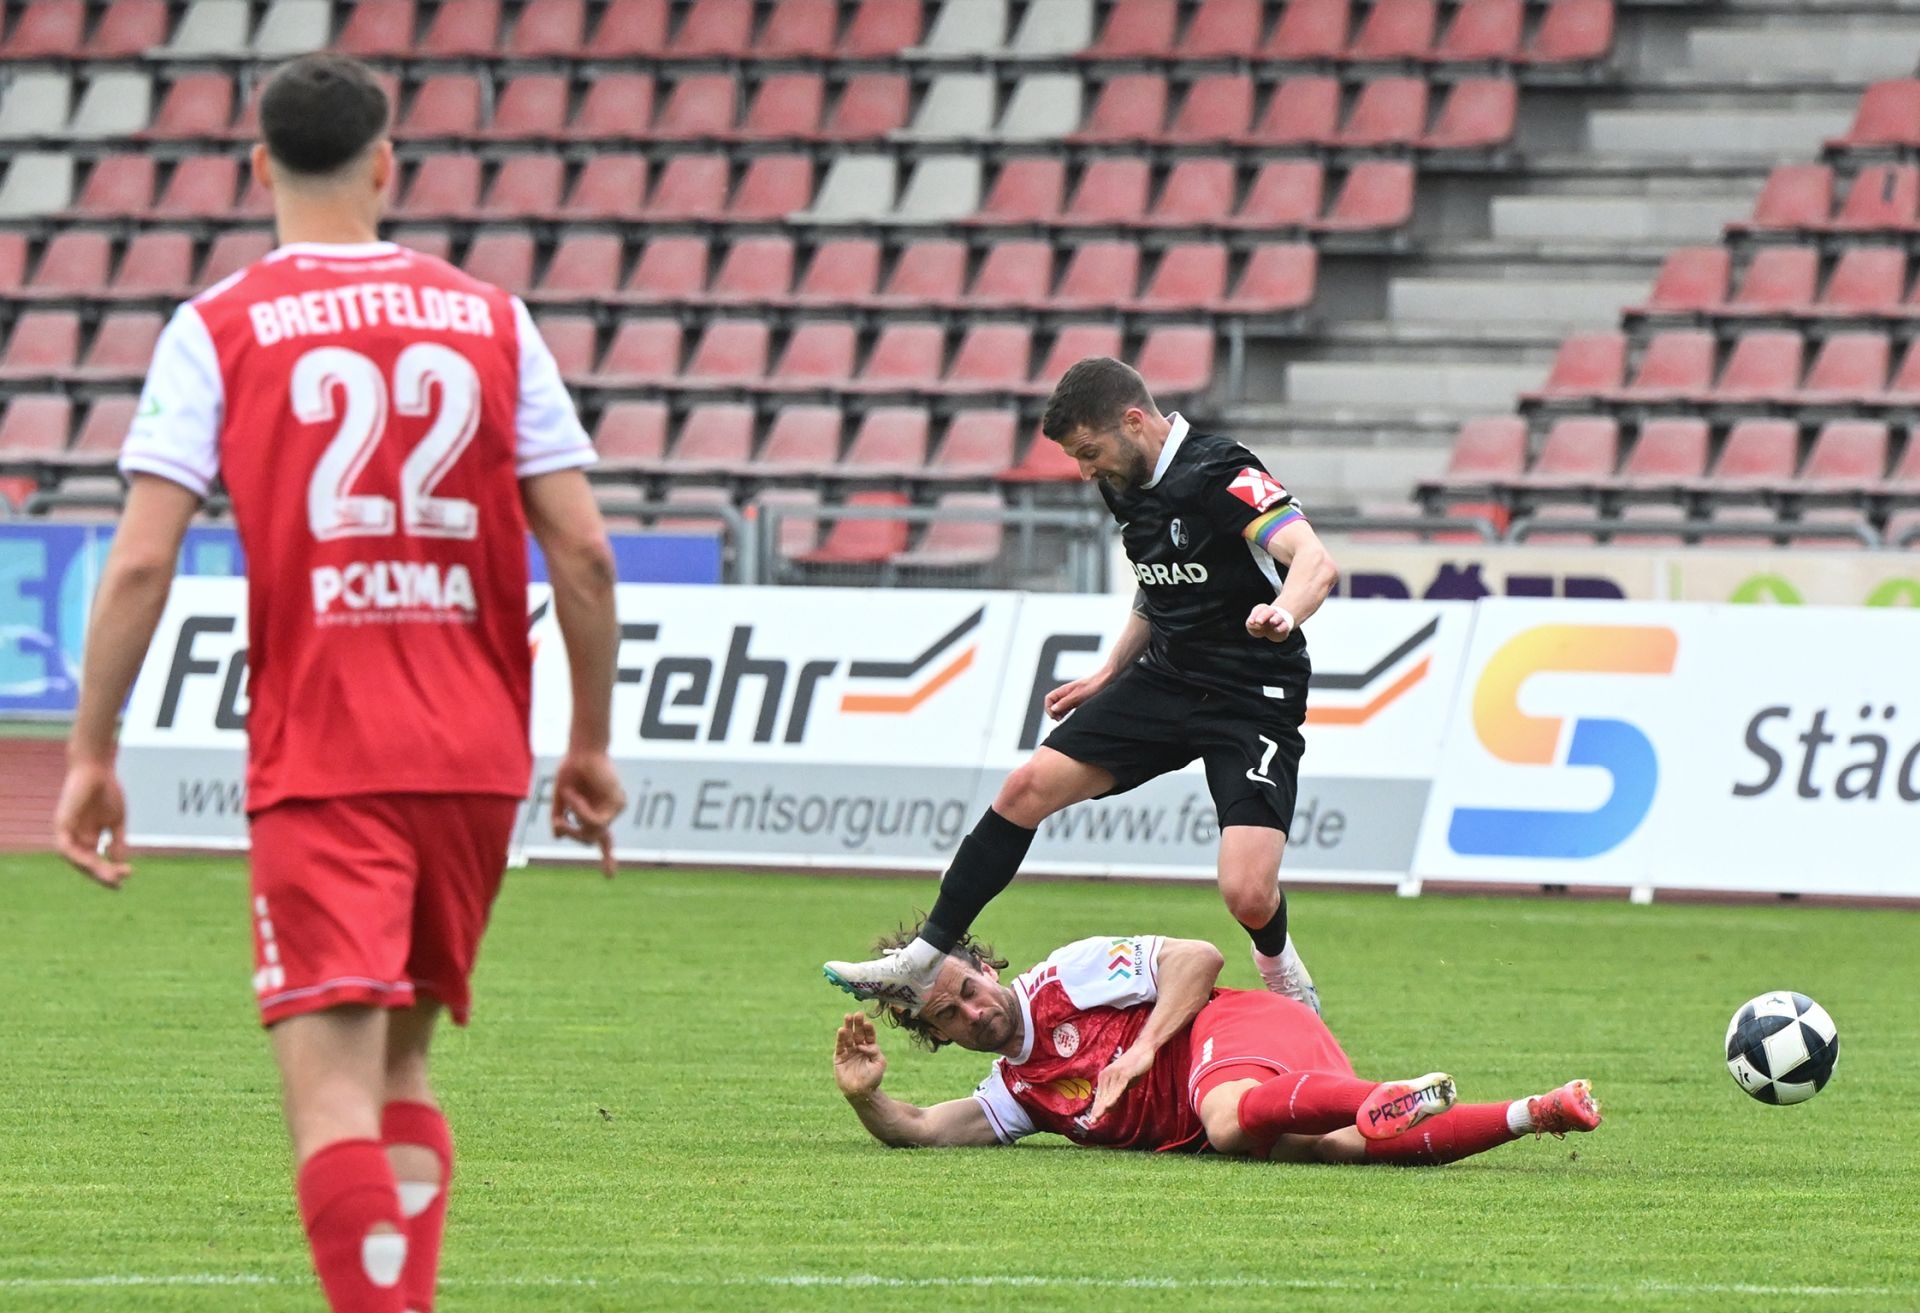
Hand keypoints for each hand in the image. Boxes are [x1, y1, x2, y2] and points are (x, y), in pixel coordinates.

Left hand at [52, 759, 131, 889]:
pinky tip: (92, 862)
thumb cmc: (108, 791)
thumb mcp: (117, 821)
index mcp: (90, 837)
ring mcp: (68, 832)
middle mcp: (77, 837)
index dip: (111, 870)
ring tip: (110, 876)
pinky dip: (78, 857)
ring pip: (76, 860)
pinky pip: (66, 848)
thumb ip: (117, 841)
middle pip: (88, 864)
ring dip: (92, 870)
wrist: (97, 769)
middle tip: (119, 882)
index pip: (97, 861)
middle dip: (103, 875)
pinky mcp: (61, 825)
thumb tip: (118, 862)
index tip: (129, 875)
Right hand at [550, 750, 625, 878]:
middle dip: (571, 833)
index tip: (610, 876)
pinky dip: (581, 812)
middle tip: (558, 822)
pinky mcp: (618, 804)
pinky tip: (573, 797)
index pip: (604, 840)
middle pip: (588, 838)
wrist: (583, 749)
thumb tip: (557, 837)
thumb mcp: (560, 798)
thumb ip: (559, 817)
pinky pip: (597, 821)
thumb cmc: (572, 770)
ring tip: (568, 796)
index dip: (606, 857)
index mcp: (596, 813)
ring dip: (575, 818)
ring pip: (592, 832)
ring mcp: (615, 809)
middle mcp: (607, 813)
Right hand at [833, 1012, 886, 1097]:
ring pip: (848, 1037)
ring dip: (848, 1027)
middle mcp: (858, 1048)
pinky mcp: (839, 1057)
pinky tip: (841, 1030)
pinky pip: (840, 1046)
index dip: (868, 1029)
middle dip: (858, 1024)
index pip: (869, 1035)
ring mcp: (849, 1052)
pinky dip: (840, 1038)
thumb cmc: (873, 1079)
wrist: (861, 1093)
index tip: (868, 1023)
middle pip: (858, 1033)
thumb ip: (875, 1051)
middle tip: (858, 1014)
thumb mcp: (880, 1063)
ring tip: (848, 1017)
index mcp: (869, 1048)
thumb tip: (864, 1044)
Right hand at [1044, 669, 1111, 719]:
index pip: (1049, 699)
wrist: (1108, 678)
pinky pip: (1070, 709)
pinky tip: (1075, 718)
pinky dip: (1069, 714)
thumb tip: (1053, 709)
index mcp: (1065, 690)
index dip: (1049, 708)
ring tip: (1067, 720)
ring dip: (1062, 714)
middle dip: (1054, 713)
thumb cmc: (1095, 684)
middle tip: (1061, 720)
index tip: (1056, 716)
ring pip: (1061, 707)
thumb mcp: (1079, 695)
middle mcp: (1067, 694)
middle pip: (1053, 704)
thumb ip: (1065, 702)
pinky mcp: (1081, 701)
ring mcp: (1074, 698)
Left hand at [1089, 1044, 1155, 1122]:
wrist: (1142, 1050)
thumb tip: (1110, 1107)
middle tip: (1092, 1122)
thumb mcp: (1124, 1083)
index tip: (1092, 1121)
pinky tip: (1109, 1105)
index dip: (1096, 1108)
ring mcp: (1115, 1074)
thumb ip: (1117, 1094)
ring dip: (1103, 1106)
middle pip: (1102, 1096)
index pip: (1100, 1096)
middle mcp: (1107, 1075)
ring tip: (1097, 1117)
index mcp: (1105, 1077)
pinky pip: (1118, 1088)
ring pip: (1108, 1094)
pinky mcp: (1124, 1074)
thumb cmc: (1133, 1066)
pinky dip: (1114, 1097)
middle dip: (1097, 1110)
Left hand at [1245, 603, 1294, 642]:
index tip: (1250, 622)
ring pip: (1278, 617)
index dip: (1254, 615)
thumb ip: (1251, 625)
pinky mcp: (1285, 627)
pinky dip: (1281, 627)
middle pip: (1269, 611)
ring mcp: (1279, 619)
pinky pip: (1284, 626)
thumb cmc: (1260, 626)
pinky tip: (1276, 629)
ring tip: (1272, 622)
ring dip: (1275, 619)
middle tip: (1258, 621)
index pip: (1260, 609)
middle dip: (1263, 616)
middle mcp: (1272, 613)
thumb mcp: (1252, 626)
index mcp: (1263, 609)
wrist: (1274, 630)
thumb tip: (1255, 625)